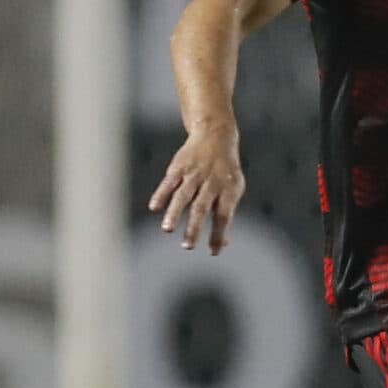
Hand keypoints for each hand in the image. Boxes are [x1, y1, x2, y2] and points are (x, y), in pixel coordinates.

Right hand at [149, 126, 245, 253]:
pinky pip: (169, 182)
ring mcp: (194, 174)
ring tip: (167, 229)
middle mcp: (211, 183)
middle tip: (188, 246)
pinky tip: (154, 208)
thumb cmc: (225, 172)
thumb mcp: (233, 189)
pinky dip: (161, 194)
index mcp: (228, 190)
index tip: (213, 252)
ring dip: (175, 212)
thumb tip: (222, 245)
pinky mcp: (179, 167)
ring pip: (183, 195)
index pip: (224, 216)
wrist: (215, 136)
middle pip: (202, 207)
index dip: (219, 234)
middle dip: (195, 227)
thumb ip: (225, 215)